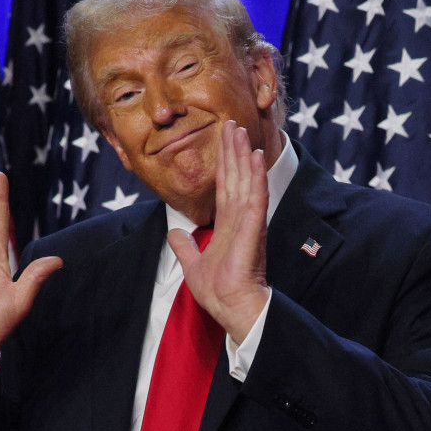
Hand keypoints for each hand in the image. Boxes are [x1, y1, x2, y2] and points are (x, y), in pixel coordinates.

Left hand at [168, 120, 269, 341]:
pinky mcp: (254, 228)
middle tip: (232, 123)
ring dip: (244, 155)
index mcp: (227, 224)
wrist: (230, 307)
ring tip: (241, 130)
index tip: (223, 139)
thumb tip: (173, 233)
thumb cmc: (217, 291)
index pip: (225, 186)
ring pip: (246, 180)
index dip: (224, 162)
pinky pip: (256, 197)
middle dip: (233, 150)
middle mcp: (239, 218)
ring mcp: (248, 222)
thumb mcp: (192, 264)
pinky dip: (256, 176)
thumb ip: (184, 246)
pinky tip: (255, 157)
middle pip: (235, 177)